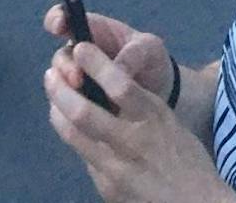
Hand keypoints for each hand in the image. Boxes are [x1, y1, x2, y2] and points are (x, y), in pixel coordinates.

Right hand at [43, 6, 173, 101]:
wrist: (159, 93)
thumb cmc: (151, 61)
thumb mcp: (150, 50)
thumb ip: (134, 54)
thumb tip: (117, 70)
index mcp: (95, 31)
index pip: (66, 18)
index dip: (57, 19)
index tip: (58, 26)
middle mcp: (81, 55)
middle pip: (60, 57)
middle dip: (65, 67)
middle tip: (78, 79)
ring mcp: (79, 81)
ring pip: (60, 84)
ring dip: (67, 91)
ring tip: (87, 100)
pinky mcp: (80, 105)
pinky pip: (65, 109)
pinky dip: (70, 112)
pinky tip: (83, 118)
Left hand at [46, 39, 229, 202]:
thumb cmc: (185, 158)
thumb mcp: (168, 123)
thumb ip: (139, 108)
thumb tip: (105, 90)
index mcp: (154, 117)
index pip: (120, 85)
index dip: (96, 64)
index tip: (81, 46)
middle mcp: (132, 142)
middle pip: (84, 113)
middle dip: (61, 90)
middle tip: (51, 72)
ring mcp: (115, 169)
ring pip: (75, 136)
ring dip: (58, 111)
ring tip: (53, 94)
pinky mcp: (106, 189)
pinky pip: (85, 157)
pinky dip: (75, 138)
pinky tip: (70, 127)